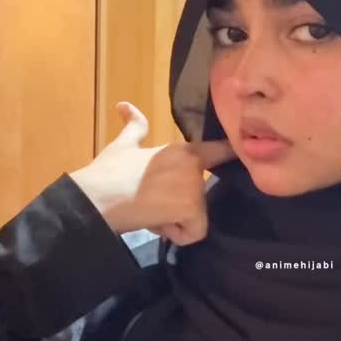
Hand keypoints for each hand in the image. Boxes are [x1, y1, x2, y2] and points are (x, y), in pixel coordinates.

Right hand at [69, 101, 236, 244]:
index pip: (219, 150)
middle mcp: (194, 165)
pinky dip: (176, 235)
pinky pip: (194, 232)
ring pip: (195, 216)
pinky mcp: (191, 208)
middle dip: (178, 205)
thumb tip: (124, 105)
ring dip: (173, 220)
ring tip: (149, 211)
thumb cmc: (108, 172)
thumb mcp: (123, 146)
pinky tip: (156, 223)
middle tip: (151, 202)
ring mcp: (194, 187)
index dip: (231, 155)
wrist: (97, 197)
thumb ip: (134, 128)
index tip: (243, 156)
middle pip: (199, 195)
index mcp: (182, 149)